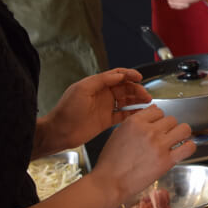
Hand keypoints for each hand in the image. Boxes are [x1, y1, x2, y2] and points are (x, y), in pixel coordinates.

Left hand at [37, 69, 153, 154]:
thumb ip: (101, 80)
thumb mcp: (82, 90)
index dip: (129, 74)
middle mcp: (102, 95)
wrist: (59, 132)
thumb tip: (119, 75)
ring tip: (147, 101)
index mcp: (96, 85)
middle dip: (136, 89)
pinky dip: (133, 113)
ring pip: (126, 100)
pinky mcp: (106, 120)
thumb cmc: (66, 111)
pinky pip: (123, 114)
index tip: (139, 77)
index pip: (116, 75)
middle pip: (124, 88)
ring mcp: (105, 107)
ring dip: (137, 99)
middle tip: (145, 94)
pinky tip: (140, 112)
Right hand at [90, 106, 195, 206]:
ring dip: (181, 134)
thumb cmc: (111, 160)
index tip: (157, 126)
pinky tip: (183, 149)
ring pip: (184, 129)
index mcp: (135, 122)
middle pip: (171, 119)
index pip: (158, 110)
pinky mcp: (167, 161)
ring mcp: (159, 145)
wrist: (110, 182)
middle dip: (168, 127)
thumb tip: (153, 111)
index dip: (158, 119)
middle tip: (164, 137)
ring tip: (176, 140)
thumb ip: (136, 121)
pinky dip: (189, 147)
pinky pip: (189, 147)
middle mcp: (149, 131)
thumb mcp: (119, 132)